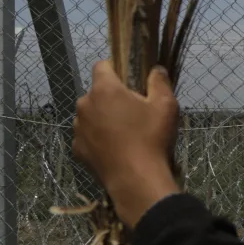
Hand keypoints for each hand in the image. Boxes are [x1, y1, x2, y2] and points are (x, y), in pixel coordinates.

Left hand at [73, 60, 180, 226]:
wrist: (136, 179)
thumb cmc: (151, 137)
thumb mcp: (165, 105)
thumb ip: (159, 82)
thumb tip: (156, 69)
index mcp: (104, 89)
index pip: (101, 65)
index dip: (115, 68)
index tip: (129, 80)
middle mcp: (85, 105)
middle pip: (96, 92)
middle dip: (111, 97)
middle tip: (132, 111)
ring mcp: (78, 128)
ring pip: (90, 115)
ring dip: (102, 118)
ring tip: (123, 133)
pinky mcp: (77, 149)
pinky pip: (87, 136)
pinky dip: (98, 138)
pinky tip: (114, 149)